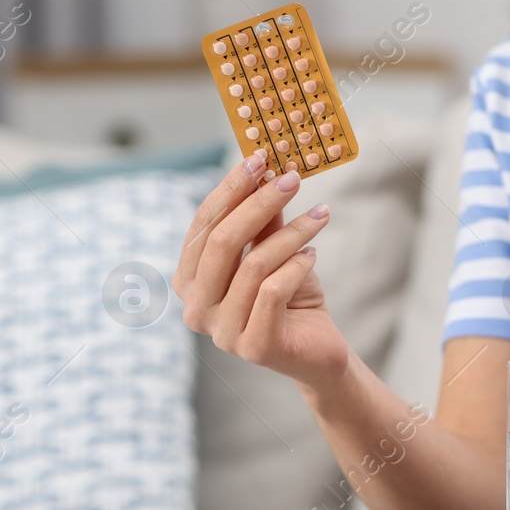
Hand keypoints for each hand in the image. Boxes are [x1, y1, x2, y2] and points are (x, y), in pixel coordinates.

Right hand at [172, 151, 346, 389]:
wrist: (318, 351)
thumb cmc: (290, 296)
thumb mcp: (273, 249)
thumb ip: (262, 219)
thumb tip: (263, 170)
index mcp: (189, 281)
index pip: (203, 225)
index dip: (229, 189)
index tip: (259, 158)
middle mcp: (195, 309)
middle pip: (222, 242)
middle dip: (259, 203)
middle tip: (292, 178)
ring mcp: (221, 333)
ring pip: (253, 265)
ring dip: (291, 233)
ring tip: (320, 215)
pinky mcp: (254, 347)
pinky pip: (273, 291)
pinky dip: (297, 265)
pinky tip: (313, 253)